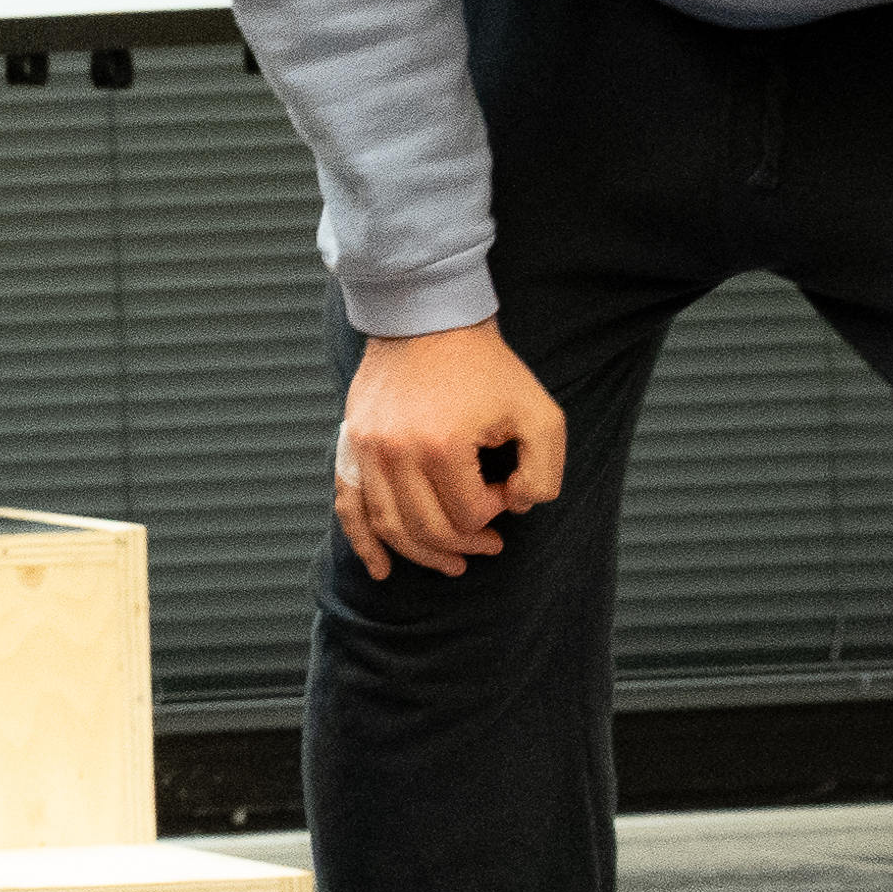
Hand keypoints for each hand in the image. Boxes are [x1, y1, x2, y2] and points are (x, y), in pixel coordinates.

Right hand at [334, 320, 563, 580]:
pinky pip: (348, 506)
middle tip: (491, 544)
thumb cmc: (487, 368)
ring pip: (390, 527)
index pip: (470, 513)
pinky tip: (381, 571)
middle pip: (428, 528)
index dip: (497, 512)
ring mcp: (366, 451)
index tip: (510, 488)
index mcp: (442, 446)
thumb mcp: (541, 413)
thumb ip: (544, 470)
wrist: (425, 320)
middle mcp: (395, 454)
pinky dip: (364, 544)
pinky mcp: (350, 445)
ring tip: (453, 561)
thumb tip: (515, 506)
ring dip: (422, 553)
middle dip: (466, 543)